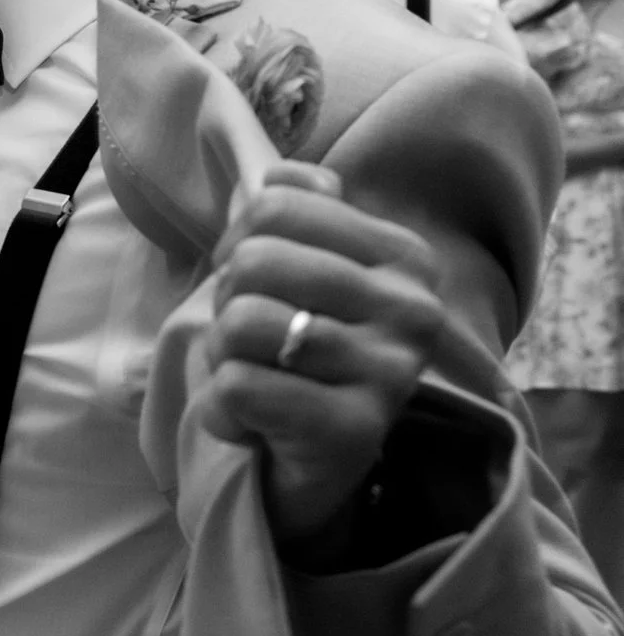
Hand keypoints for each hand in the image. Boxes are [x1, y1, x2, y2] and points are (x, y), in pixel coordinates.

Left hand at [198, 162, 445, 564]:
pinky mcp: (353, 431)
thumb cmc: (301, 353)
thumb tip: (279, 169)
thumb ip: (296, 209)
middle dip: (225, 301)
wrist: (318, 465)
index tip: (255, 283)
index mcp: (405, 256)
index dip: (236, 241)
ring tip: (253, 377)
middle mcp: (414, 310)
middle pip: (251, 260)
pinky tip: (252, 422)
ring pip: (240, 323)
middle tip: (249, 339)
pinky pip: (237, 388)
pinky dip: (221, 409)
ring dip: (221, 356)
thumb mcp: (304, 271)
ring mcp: (391, 372)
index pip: (274, 204)